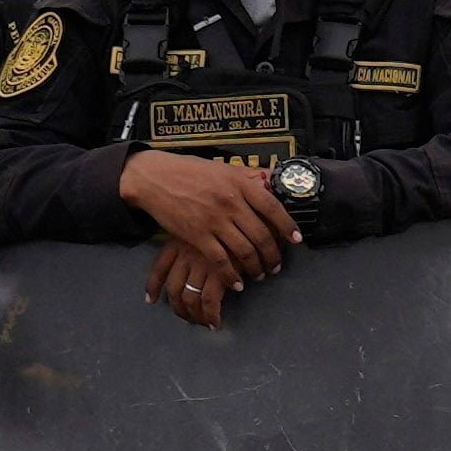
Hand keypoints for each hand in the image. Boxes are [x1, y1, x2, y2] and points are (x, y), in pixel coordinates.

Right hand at [123, 148, 298, 307]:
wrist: (154, 178)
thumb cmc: (189, 171)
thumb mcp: (223, 168)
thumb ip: (248, 177)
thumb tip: (272, 179)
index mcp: (239, 184)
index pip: (273, 207)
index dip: (288, 226)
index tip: (296, 240)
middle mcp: (230, 202)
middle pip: (261, 235)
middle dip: (273, 255)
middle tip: (276, 265)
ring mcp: (214, 220)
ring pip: (244, 251)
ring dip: (256, 267)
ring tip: (260, 275)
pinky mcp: (197, 235)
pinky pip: (221, 261)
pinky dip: (232, 276)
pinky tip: (238, 283)